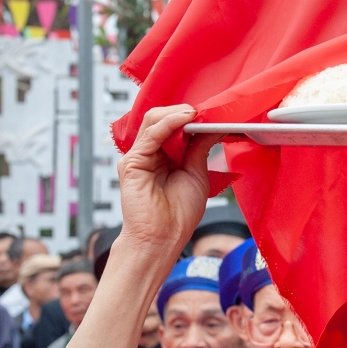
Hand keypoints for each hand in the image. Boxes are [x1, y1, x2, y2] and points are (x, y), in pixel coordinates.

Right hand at [116, 106, 213, 255]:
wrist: (163, 238)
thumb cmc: (179, 214)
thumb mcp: (196, 173)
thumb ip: (199, 148)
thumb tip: (213, 126)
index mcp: (165, 155)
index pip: (175, 126)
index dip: (192, 118)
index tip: (214, 112)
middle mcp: (150, 153)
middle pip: (161, 119)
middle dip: (184, 112)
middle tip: (207, 109)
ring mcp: (139, 155)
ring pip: (153, 121)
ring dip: (177, 113)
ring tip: (197, 112)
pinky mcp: (132, 162)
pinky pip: (151, 135)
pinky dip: (169, 123)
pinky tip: (185, 119)